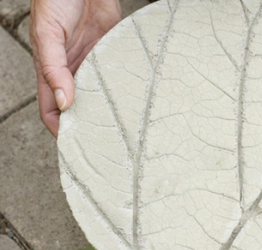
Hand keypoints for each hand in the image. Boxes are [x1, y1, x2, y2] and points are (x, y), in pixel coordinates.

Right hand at [30, 0, 121, 136]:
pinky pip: (118, 77)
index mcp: (54, 72)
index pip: (52, 111)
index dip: (60, 130)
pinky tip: (136, 101)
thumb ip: (54, 68)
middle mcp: (74, 73)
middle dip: (89, 125)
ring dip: (110, 111)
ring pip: (101, 96)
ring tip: (126, 129)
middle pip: (80, 109)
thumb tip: (65, 102)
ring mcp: (94, 65)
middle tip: (107, 144)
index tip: (76, 146)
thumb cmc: (56, 0)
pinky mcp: (111, 54)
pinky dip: (125, 89)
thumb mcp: (48, 34)